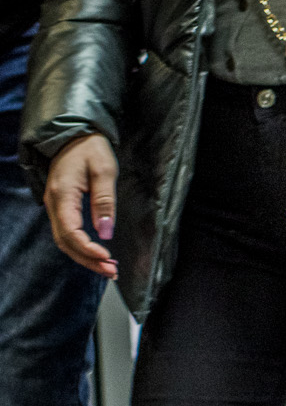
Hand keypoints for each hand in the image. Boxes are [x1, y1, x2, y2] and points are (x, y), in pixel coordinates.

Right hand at [43, 134, 118, 276]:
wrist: (74, 135)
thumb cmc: (90, 149)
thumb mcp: (104, 170)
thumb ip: (105, 201)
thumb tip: (105, 231)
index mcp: (62, 194)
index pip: (70, 231)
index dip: (87, 249)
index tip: (107, 258)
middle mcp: (54, 203)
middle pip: (65, 241)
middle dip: (87, 259)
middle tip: (111, 271)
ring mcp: (55, 206)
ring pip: (64, 240)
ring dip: (85, 256)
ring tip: (107, 268)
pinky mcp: (61, 207)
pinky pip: (67, 233)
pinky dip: (81, 247)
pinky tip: (98, 254)